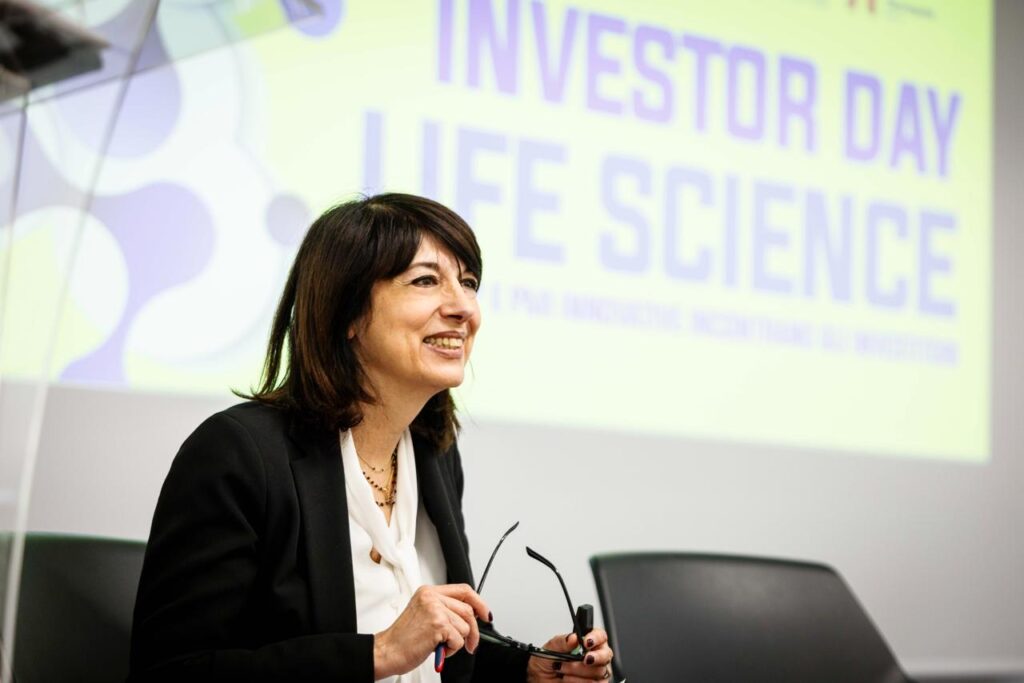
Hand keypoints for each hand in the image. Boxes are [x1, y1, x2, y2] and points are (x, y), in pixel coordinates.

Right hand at [373, 584, 490, 678]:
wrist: (387, 651)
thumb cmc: (404, 638)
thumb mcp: (424, 614)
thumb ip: (444, 609)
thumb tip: (472, 615)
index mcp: (429, 592)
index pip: (464, 589)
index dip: (479, 602)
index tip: (486, 614)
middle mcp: (432, 597)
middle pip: (468, 610)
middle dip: (473, 631)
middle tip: (470, 644)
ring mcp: (435, 610)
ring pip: (465, 627)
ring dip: (457, 642)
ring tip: (441, 644)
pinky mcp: (437, 625)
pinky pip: (459, 640)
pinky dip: (451, 649)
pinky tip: (438, 649)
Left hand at [527, 628, 613, 681]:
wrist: (540, 679)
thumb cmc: (547, 663)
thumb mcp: (549, 648)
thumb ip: (562, 641)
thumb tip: (573, 638)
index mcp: (586, 643)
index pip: (600, 636)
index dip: (596, 638)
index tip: (586, 642)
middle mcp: (594, 657)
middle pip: (606, 655)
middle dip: (595, 657)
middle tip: (584, 659)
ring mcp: (595, 673)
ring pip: (599, 672)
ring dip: (579, 672)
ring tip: (563, 670)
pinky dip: (579, 682)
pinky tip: (568, 680)